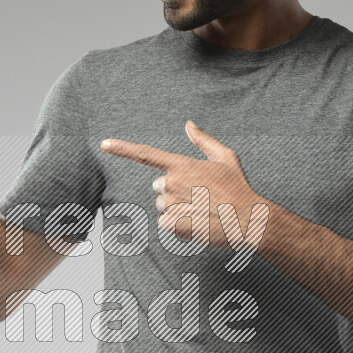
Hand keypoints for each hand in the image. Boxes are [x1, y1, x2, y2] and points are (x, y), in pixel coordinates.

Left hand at [100, 120, 268, 248]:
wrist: (248, 219)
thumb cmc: (238, 188)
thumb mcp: (226, 157)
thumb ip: (204, 141)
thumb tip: (189, 125)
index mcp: (182, 165)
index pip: (146, 154)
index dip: (122, 148)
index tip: (104, 144)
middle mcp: (172, 183)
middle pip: (159, 188)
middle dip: (173, 193)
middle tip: (199, 197)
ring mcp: (172, 204)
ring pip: (163, 208)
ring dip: (177, 210)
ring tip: (201, 210)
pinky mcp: (173, 224)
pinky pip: (166, 225)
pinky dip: (179, 227)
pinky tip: (197, 223)